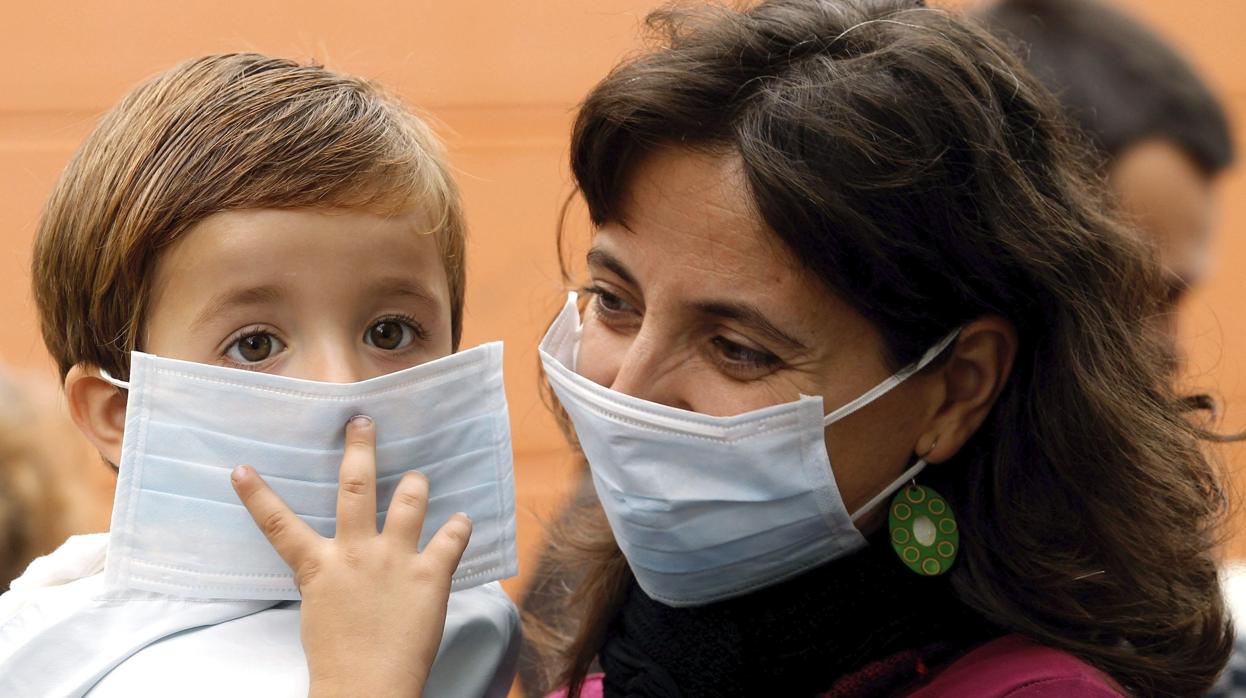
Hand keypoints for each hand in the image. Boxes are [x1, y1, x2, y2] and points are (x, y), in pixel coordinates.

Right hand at [231, 415, 471, 697]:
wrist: (366, 689)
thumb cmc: (338, 659)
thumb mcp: (319, 611)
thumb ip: (327, 578)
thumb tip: (330, 562)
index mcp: (320, 566)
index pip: (279, 524)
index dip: (257, 495)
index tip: (241, 467)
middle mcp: (357, 553)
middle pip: (356, 487)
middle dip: (360, 449)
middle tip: (363, 421)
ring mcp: (396, 559)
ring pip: (409, 500)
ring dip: (416, 483)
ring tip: (418, 476)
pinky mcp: (430, 574)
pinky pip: (451, 537)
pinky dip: (459, 526)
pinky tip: (462, 520)